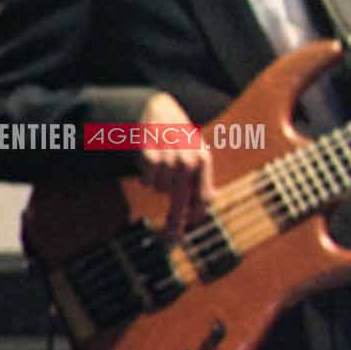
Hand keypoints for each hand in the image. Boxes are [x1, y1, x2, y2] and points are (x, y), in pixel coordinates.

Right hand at [136, 92, 212, 239]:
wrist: (157, 110)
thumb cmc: (178, 136)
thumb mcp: (195, 151)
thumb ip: (200, 177)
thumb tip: (204, 206)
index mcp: (203, 161)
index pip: (204, 197)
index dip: (197, 215)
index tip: (192, 227)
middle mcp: (188, 161)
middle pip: (183, 201)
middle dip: (176, 221)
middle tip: (172, 239)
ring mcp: (168, 159)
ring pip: (161, 190)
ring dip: (159, 185)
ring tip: (161, 167)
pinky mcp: (149, 157)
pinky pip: (147, 181)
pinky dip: (146, 177)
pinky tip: (149, 163)